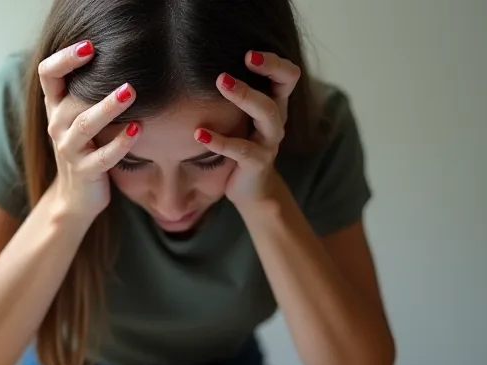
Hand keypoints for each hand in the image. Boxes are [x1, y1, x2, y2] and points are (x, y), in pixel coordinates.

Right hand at [38, 40, 141, 217]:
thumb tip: (119, 51)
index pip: (48, 74)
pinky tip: (138, 129)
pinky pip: (103, 157)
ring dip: (108, 108)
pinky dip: (121, 143)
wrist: (77, 196)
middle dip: (95, 82)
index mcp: (55, 106)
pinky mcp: (85, 171)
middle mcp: (57, 125)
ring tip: (130, 92)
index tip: (90, 46)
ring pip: (85, 126)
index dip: (64, 58)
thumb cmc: (86, 145)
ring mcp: (69, 149)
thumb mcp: (80, 114)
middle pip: (71, 99)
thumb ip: (88, 88)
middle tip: (121, 68)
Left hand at [193, 50, 301, 208]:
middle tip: (236, 58)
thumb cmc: (241, 144)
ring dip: (245, 95)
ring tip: (221, 82)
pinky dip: (220, 140)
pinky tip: (199, 134)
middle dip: (264, 69)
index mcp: (274, 103)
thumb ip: (233, 93)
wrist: (250, 189)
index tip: (247, 53)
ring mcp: (269, 141)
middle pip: (282, 87)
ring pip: (267, 113)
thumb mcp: (240, 117)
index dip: (273, 61)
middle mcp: (276, 119)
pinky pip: (242, 149)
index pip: (287, 74)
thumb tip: (199, 61)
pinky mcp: (257, 162)